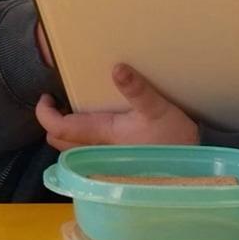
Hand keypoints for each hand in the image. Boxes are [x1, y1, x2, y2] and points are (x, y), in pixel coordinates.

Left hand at [34, 65, 197, 150]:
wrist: (193, 171)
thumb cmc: (174, 140)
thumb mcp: (158, 108)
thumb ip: (137, 89)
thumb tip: (117, 68)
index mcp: (102, 135)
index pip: (58, 128)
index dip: (45, 114)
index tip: (46, 98)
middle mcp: (98, 151)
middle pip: (60, 141)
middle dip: (54, 123)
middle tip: (60, 103)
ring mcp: (105, 161)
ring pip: (73, 150)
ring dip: (68, 134)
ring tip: (77, 114)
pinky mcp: (116, 165)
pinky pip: (88, 156)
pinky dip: (82, 143)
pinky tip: (98, 130)